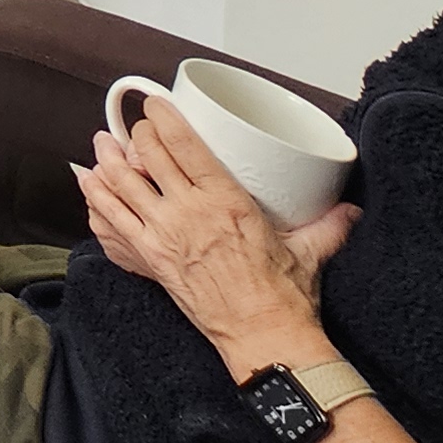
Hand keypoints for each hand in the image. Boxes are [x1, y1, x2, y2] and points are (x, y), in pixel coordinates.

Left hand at [76, 96, 359, 370]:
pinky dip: (95, 202)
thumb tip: (352, 209)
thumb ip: (329, 225)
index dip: (162, 118)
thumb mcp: (310, 251)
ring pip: (118, 186)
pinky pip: (109, 224)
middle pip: (145, 157)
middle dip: (133, 135)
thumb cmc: (284, 297)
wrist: (262, 339)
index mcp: (225, 201)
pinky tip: (90, 188)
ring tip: (101, 145)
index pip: (182, 145)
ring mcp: (161, 238)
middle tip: (133, 126)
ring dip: (106, 162)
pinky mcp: (148, 262)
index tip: (153, 104)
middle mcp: (186, 213)